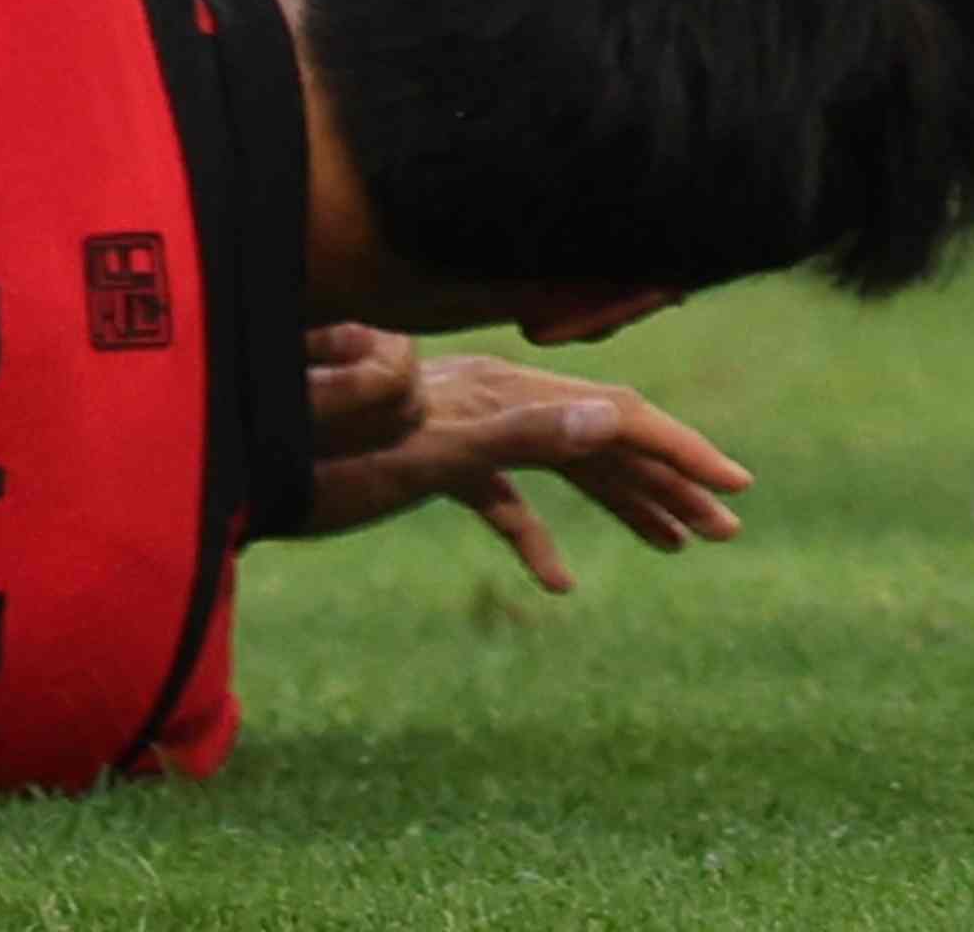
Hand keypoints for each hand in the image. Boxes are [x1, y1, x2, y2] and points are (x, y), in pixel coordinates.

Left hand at [295, 330, 746, 591]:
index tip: (738, 489)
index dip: (680, 449)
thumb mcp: (428, 452)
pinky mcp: (423, 457)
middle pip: (596, 433)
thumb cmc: (322, 454)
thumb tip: (614, 417)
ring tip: (676, 544)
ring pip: (558, 461)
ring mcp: (454, 427)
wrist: (235, 448)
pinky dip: (538, 532)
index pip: (613, 414)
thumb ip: (520, 434)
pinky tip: (556, 580)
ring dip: (621, 499)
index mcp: (499, 393)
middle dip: (667, 478)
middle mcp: (483, 400)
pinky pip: (501, 494)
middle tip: (726, 529)